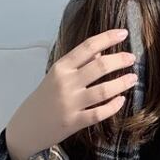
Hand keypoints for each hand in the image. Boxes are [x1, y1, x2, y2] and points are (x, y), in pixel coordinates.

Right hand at [5, 28, 137, 159]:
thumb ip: (78, 63)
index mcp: (61, 67)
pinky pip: (99, 113)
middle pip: (99, 66)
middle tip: (132, 58)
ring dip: (121, 83)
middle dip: (119, 60)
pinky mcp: (74, 122)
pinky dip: (113, 106)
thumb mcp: (57, 76)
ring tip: (133, 78)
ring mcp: (70, 103)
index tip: (123, 33)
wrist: (26, 126)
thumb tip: (100, 50)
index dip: (108, 38)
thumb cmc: (44, 99)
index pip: (87, 47)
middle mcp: (66, 83)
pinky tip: (121, 100)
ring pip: (103, 90)